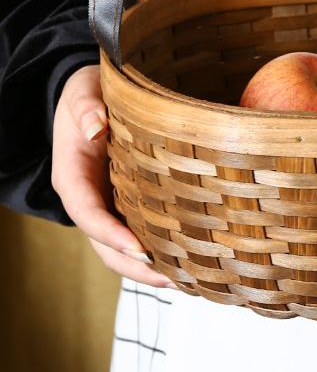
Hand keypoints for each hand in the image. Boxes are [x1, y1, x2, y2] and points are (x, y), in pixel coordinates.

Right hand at [51, 64, 175, 288]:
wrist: (94, 97)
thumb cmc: (88, 94)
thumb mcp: (82, 92)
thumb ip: (86, 107)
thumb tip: (95, 127)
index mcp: (73, 177)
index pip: (87, 212)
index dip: (109, 233)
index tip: (137, 247)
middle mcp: (90, 199)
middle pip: (106, 245)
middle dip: (136, 266)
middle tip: (172, 280)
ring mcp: (109, 205)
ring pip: (124, 247)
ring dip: (151, 267)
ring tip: (187, 279)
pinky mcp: (128, 203)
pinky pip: (141, 231)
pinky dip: (161, 249)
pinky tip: (189, 258)